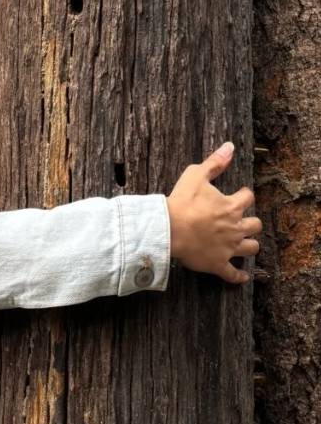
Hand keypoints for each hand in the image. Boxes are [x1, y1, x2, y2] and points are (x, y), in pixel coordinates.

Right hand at [166, 142, 261, 283]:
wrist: (168, 229)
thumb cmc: (181, 202)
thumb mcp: (195, 175)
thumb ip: (214, 162)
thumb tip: (229, 147)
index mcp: (231, 206)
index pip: (247, 198)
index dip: (244, 195)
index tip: (240, 194)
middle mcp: (235, 227)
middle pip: (255, 225)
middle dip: (251, 222)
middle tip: (242, 221)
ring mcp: (228, 247)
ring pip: (251, 248)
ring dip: (250, 245)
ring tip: (246, 244)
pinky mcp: (218, 264)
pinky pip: (233, 274)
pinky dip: (239, 276)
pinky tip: (242, 276)